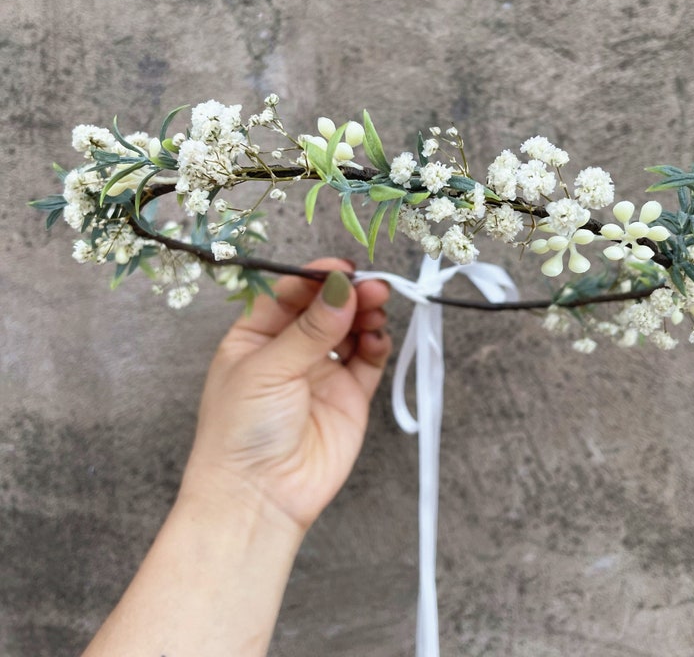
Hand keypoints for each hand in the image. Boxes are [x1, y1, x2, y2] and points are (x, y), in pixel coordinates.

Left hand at [181, 257, 391, 533]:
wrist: (259, 498)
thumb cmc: (241, 431)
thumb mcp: (268, 369)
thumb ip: (310, 329)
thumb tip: (342, 288)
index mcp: (255, 338)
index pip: (289, 295)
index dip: (315, 278)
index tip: (342, 269)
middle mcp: (289, 352)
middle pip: (325, 309)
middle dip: (348, 294)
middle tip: (371, 286)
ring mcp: (321, 374)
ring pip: (350, 331)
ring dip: (365, 314)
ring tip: (377, 307)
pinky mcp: (349, 397)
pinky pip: (368, 361)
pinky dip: (377, 344)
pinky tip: (378, 337)